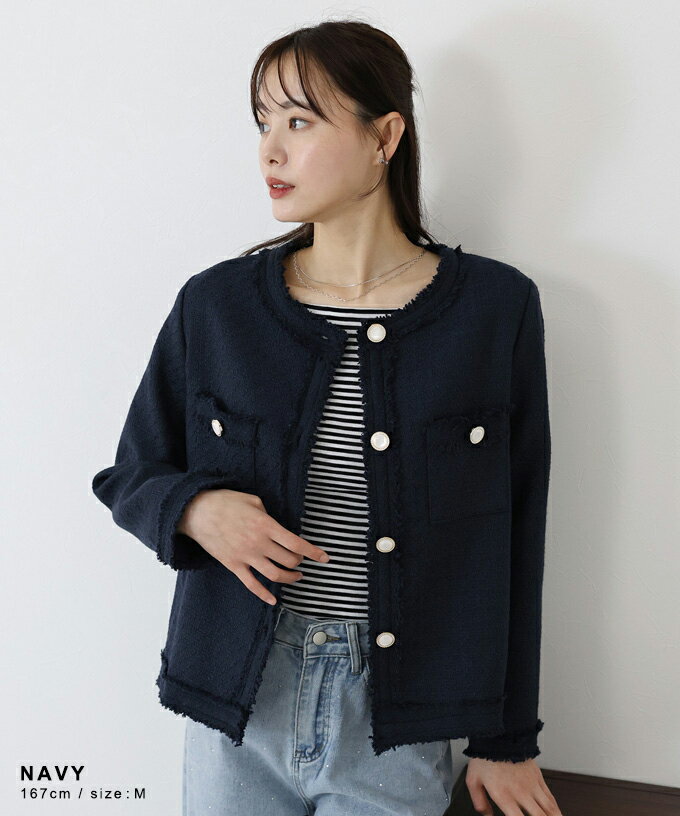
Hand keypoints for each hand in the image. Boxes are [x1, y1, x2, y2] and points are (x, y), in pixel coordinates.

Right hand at [177, 488, 330, 604]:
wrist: (196, 512)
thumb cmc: (226, 502)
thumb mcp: (253, 500)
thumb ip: (268, 514)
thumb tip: (277, 527)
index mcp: (266, 525)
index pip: (296, 543)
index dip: (313, 552)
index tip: (325, 558)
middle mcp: (258, 543)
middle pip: (288, 559)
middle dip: (300, 561)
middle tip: (302, 558)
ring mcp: (245, 556)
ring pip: (275, 574)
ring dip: (289, 577)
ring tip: (296, 576)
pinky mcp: (233, 565)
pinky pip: (251, 584)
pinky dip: (263, 594)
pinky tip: (273, 599)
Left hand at [466, 757, 562, 815]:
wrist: (498, 734)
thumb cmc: (485, 756)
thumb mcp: (473, 780)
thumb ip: (479, 801)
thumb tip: (486, 814)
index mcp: (504, 796)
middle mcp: (520, 792)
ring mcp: (531, 784)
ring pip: (549, 808)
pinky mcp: (538, 775)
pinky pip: (550, 796)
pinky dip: (555, 808)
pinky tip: (556, 813)